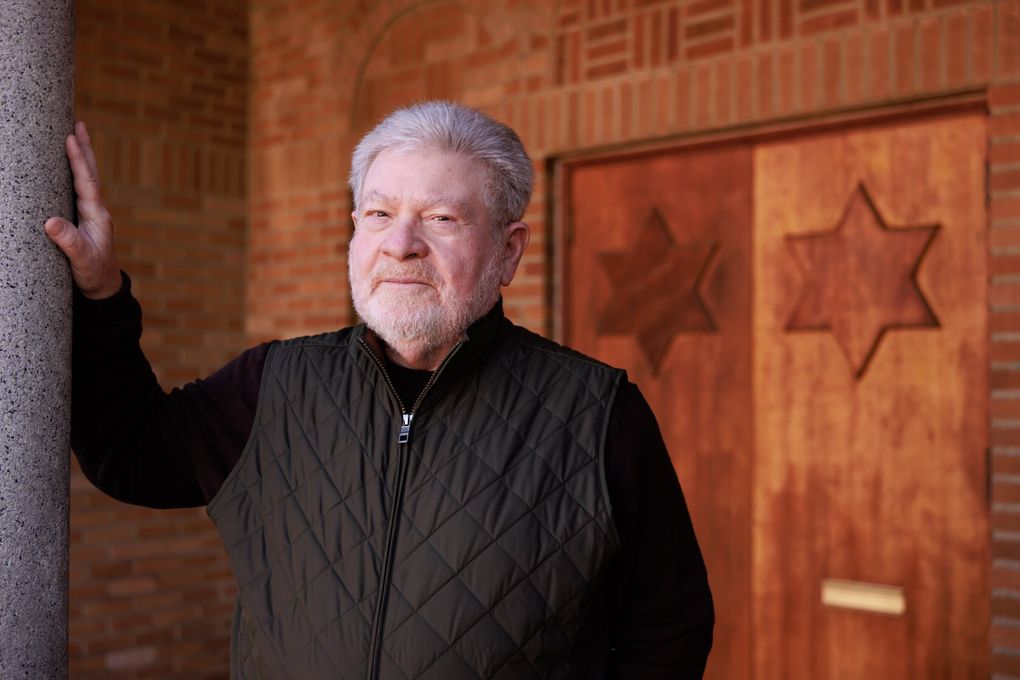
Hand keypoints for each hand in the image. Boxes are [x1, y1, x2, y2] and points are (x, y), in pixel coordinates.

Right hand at [44, 121, 121, 299]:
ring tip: (74, 135)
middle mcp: (96, 210)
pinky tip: (66, 166)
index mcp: (97, 215)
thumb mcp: (80, 259)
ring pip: (85, 179)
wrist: (102, 287)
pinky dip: (73, 173)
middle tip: (78, 123)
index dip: (78, 160)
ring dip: (80, 157)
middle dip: (84, 149)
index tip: (71, 138)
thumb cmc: (93, 273)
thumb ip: (68, 242)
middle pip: (90, 173)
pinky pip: (77, 189)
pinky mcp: (82, 219)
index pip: (87, 182)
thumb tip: (50, 222)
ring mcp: (90, 213)